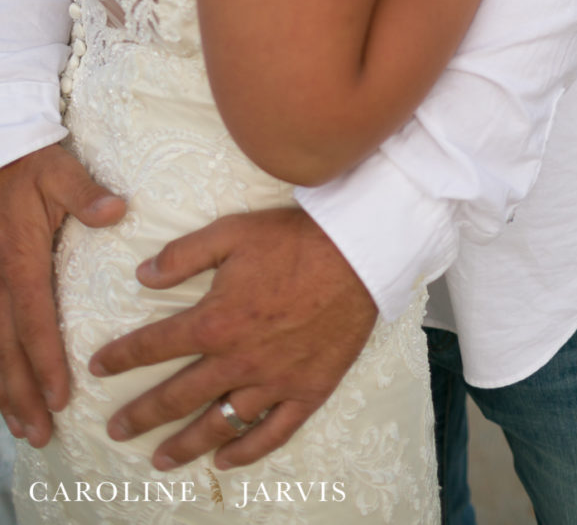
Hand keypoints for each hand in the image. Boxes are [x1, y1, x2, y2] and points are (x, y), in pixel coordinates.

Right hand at [0, 144, 125, 445]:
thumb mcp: (60, 171)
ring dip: (3, 391)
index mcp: (20, 259)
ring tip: (21, 427)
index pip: (34, 321)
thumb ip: (86, 193)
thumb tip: (116, 210)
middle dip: (22, 395)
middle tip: (40, 434)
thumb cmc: (31, 164)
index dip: (45, 361)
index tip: (60, 397)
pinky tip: (1, 393)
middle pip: (6, 349)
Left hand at [90, 207, 376, 470]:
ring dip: (185, 445)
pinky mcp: (306, 391)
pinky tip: (225, 460)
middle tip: (116, 431)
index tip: (100, 367)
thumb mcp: (232, 233)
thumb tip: (141, 275)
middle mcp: (237, 360)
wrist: (357, 253)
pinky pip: (272, 433)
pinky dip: (246, 451)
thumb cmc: (294, 239)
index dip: (122, 357)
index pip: (154, 346)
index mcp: (215, 322)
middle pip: (178, 397)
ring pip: (219, 424)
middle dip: (141, 416)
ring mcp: (272, 381)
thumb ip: (183, 256)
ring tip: (160, 461)